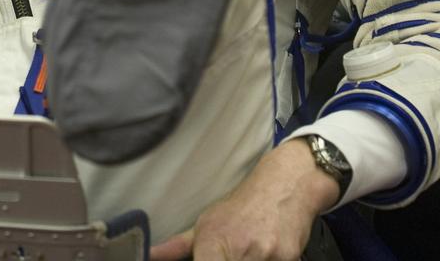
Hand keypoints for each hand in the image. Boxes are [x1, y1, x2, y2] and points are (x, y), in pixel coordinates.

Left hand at [149, 140, 340, 260]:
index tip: (206, 259)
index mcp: (212, 241)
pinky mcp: (290, 258)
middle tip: (233, 250)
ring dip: (251, 260)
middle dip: (230, 260)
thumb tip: (149, 255)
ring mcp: (266, 254)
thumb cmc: (242, 208)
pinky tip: (268, 252)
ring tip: (250, 250)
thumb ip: (178, 247)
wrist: (284, 185)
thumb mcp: (208, 223)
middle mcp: (240, 248)